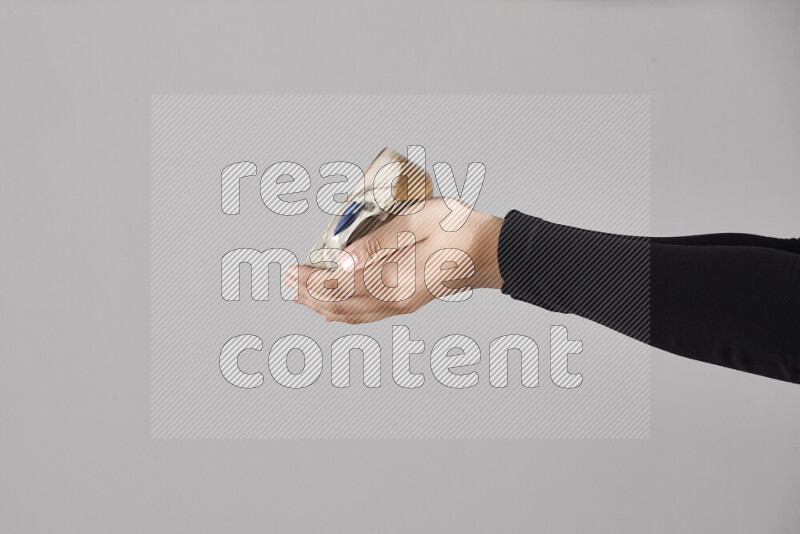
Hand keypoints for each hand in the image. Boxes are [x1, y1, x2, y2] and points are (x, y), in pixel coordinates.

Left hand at [285, 197, 503, 323]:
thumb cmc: (460, 230)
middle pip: (340, 303)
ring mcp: (401, 305)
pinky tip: (332, 310)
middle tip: (286, 280)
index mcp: (395, 281)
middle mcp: (395, 301)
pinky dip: (343, 312)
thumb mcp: (418, 222)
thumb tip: (342, 261)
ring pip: (351, 313)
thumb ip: (379, 242)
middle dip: (309, 293)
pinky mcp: (406, 302)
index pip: (340, 285)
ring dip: (322, 304)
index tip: (291, 269)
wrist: (492, 251)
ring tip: (299, 294)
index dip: (311, 279)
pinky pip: (366, 314)